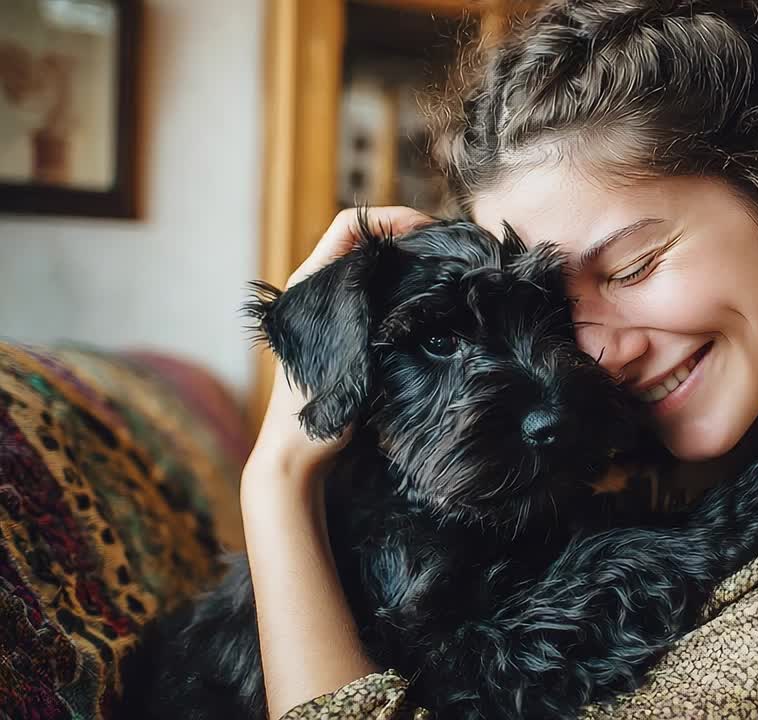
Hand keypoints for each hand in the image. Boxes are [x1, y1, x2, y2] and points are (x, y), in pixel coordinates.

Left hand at [244, 206, 431, 498]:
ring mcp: (333, 314)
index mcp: (310, 285)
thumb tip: (413, 273)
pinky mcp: (348, 336)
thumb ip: (370, 310)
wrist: (297, 457)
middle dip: (407, 239)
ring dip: (408, 265)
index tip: (428, 233)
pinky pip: (379, 297)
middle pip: (367, 242)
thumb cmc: (315, 412)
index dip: (390, 219)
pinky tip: (429, 306)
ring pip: (375, 270)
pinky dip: (404, 291)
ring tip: (444, 274)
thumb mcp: (345, 354)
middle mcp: (319, 291)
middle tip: (447, 252)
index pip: (351, 225)